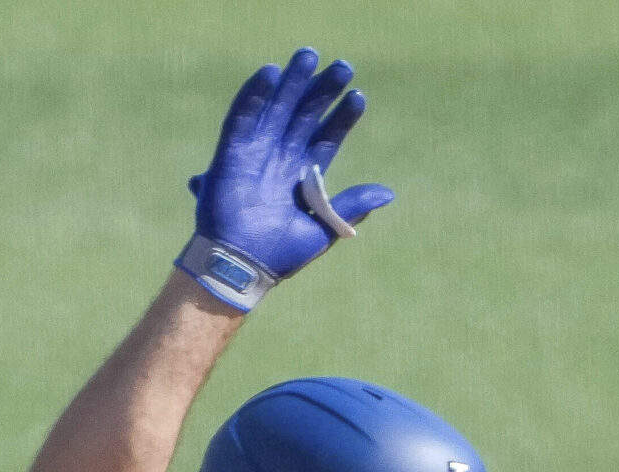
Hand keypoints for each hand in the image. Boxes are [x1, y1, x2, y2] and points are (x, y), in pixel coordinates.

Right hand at [190, 49, 392, 278]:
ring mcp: (256, 153)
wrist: (242, 267)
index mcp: (304, 175)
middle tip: (343, 66)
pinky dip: (253, 95)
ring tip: (309, 56)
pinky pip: (242, 118)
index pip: (327, 137)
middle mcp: (281, 158)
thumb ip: (351, 206)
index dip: (342, 117)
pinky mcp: (230, 153)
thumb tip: (388, 193)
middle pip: (305, 114)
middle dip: (323, 91)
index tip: (358, 97)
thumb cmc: (281, 254)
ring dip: (292, 83)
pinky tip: (270, 72)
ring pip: (277, 108)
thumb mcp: (323, 228)